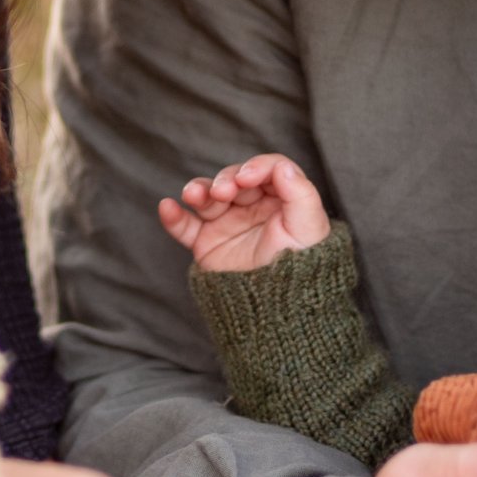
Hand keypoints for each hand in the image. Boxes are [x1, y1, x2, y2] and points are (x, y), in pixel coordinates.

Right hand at [158, 152, 332, 271]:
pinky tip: (167, 207)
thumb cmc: (303, 268)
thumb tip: (282, 165)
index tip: (246, 177)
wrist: (279, 310)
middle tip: (223, 193)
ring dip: (198, 190)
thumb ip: (300, 193)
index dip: (255, 167)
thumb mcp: (309, 229)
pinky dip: (173, 216)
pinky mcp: (207, 243)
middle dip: (225, 180)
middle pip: (233, 178)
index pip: (266, 170)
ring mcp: (227, 224)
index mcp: (280, 200)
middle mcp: (253, 208)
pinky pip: (185, 226)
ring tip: (192, 195)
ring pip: (207, 197)